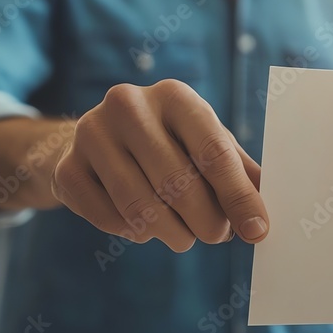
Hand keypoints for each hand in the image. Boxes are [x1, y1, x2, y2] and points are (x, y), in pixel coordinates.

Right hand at [51, 79, 268, 251]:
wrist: (96, 139)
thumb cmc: (168, 144)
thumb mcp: (205, 143)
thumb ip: (238, 173)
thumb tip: (265, 214)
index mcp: (175, 96)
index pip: (214, 152)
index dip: (239, 197)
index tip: (257, 231)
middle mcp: (129, 105)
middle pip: (178, 183)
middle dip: (206, 222)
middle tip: (215, 236)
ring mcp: (91, 133)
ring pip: (142, 207)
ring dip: (172, 234)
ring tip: (183, 237)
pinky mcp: (67, 166)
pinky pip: (109, 219)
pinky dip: (134, 234)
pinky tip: (143, 227)